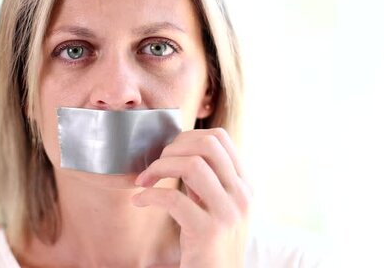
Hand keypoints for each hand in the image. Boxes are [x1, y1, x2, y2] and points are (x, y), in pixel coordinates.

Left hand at [132, 128, 251, 267]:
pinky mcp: (208, 232)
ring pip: (192, 165)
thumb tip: (178, 151)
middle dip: (172, 148)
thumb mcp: (216, 207)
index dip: (186, 137)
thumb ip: (206, 181)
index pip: (219, 138)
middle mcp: (242, 195)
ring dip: (159, 168)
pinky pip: (173, 199)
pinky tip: (140, 201)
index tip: (168, 154)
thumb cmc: (210, 245)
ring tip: (144, 181)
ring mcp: (228, 213)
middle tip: (154, 167)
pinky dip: (149, 196)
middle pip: (207, 144)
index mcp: (244, 185)